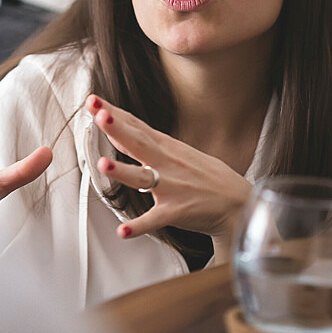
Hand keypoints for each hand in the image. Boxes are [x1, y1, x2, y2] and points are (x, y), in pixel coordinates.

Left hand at [84, 95, 252, 261]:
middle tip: (99, 115)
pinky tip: (123, 231)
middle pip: (137, 142)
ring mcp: (171, 187)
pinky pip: (155, 220)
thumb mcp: (178, 151)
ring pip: (143, 177)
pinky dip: (139, 226)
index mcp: (165, 147)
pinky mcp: (176, 212)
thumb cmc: (205, 176)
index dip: (114, 113)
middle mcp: (166, 163)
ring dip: (123, 171)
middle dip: (117, 129)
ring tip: (104, 165)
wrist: (237, 202)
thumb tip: (121, 129)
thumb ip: (148, 142)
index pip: (135, 126)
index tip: (94, 102)